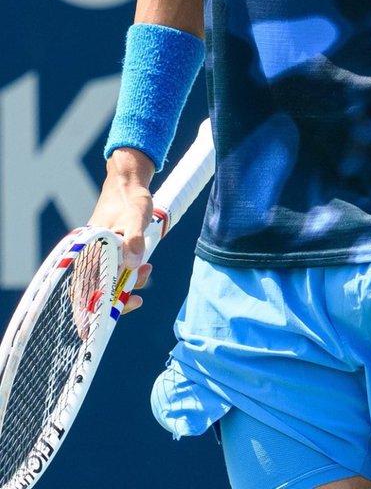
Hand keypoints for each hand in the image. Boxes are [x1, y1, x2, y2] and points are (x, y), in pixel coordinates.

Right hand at [88, 147, 154, 312]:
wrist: (129, 182)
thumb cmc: (130, 199)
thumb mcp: (136, 217)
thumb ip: (132, 240)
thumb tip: (132, 266)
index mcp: (90, 248)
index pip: (83, 286)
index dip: (85, 310)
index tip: (89, 331)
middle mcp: (91, 254)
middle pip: (95, 289)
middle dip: (115, 300)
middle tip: (136, 301)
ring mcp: (100, 254)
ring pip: (109, 281)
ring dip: (127, 285)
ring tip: (146, 272)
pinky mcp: (111, 252)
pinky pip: (117, 272)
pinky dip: (129, 276)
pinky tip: (143, 270)